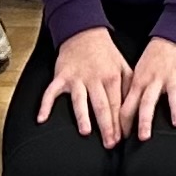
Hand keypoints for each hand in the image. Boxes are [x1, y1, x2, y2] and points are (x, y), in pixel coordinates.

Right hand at [38, 26, 132, 146]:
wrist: (84, 32)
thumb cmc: (106, 53)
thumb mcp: (123, 66)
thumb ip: (129, 86)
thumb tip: (133, 109)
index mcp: (112, 77)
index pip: (117, 104)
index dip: (120, 122)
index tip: (123, 138)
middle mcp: (94, 78)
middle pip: (101, 105)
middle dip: (107, 126)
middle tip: (109, 143)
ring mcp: (76, 77)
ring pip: (79, 100)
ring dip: (82, 116)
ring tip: (85, 132)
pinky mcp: (61, 76)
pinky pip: (51, 92)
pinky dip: (45, 105)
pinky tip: (42, 119)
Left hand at [125, 36, 175, 139]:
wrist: (171, 37)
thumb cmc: (153, 59)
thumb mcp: (137, 74)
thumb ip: (133, 94)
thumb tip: (122, 117)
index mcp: (140, 82)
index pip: (128, 105)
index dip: (124, 123)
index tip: (123, 139)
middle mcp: (155, 80)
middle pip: (147, 102)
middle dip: (145, 120)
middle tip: (144, 137)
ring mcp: (173, 76)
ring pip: (173, 94)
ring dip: (175, 108)